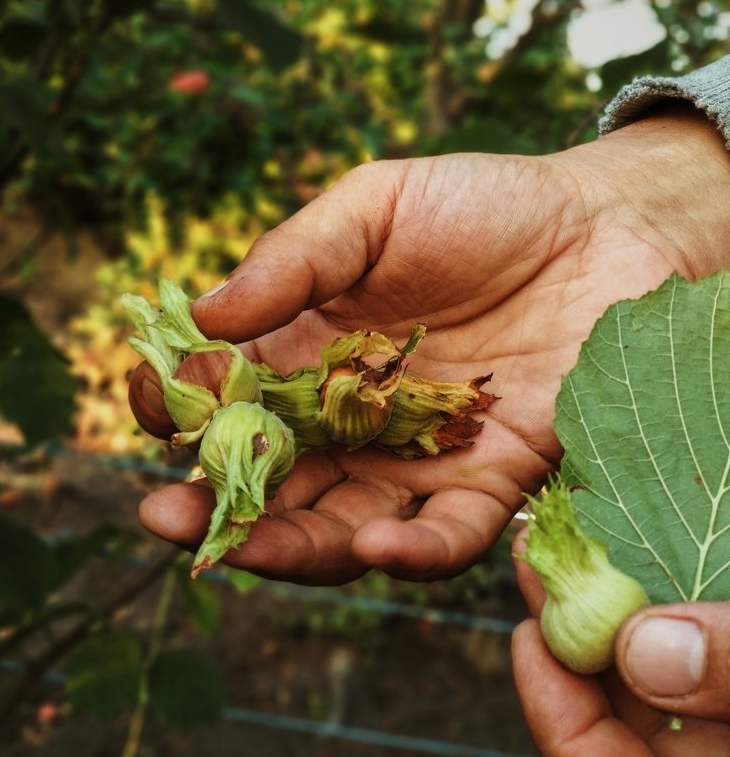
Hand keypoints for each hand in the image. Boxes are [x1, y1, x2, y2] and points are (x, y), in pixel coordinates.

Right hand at [136, 105, 729, 583]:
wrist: (605, 229)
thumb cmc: (483, 207)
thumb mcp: (377, 209)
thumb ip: (295, 260)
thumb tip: (204, 315)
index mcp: (311, 354)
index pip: (230, 398)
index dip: (184, 408)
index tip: (151, 407)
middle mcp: (352, 420)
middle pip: (275, 479)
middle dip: (217, 504)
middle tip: (167, 519)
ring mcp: (417, 459)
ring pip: (343, 524)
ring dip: (292, 546)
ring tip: (246, 550)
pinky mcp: (491, 483)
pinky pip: (447, 534)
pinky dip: (411, 548)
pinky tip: (379, 543)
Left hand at [512, 533, 729, 756]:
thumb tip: (639, 650)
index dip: (562, 731)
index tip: (528, 640)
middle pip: (636, 755)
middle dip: (577, 658)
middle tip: (542, 569)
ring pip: (672, 715)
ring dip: (621, 637)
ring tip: (580, 557)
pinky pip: (710, 688)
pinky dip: (676, 637)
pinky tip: (648, 579)